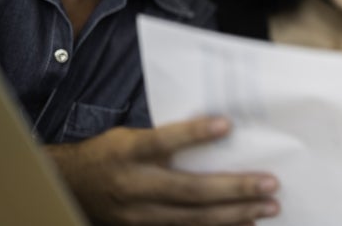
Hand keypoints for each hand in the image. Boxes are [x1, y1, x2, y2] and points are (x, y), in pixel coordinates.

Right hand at [45, 116, 279, 225]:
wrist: (71, 186)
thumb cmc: (111, 153)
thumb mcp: (131, 135)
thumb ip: (165, 135)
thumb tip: (220, 127)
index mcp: (129, 153)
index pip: (163, 140)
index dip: (194, 134)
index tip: (227, 124)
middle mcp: (134, 186)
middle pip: (189, 189)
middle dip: (234, 188)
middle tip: (271, 184)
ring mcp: (139, 215)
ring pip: (193, 218)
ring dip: (235, 214)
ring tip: (269, 207)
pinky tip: (246, 223)